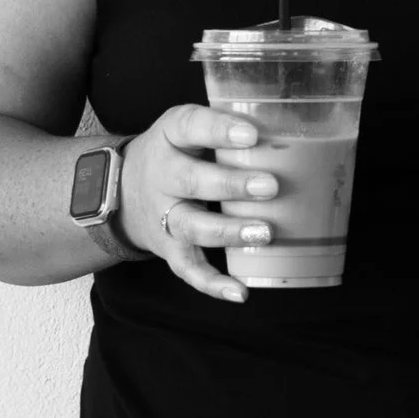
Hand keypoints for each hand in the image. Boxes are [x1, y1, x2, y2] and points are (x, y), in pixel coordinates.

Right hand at [115, 105, 283, 304]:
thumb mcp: (189, 128)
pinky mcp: (168, 248)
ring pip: (192, 226)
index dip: (219, 130)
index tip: (252, 134)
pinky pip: (188, 268)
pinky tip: (240, 292)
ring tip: (265, 233)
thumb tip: (297, 132)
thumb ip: (228, 126)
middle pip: (191, 181)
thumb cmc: (176, 152)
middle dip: (231, 185)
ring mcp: (164, 215)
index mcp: (170, 136)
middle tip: (270, 186)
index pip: (190, 126)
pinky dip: (212, 284)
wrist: (121, 190)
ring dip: (228, 232)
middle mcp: (162, 176)